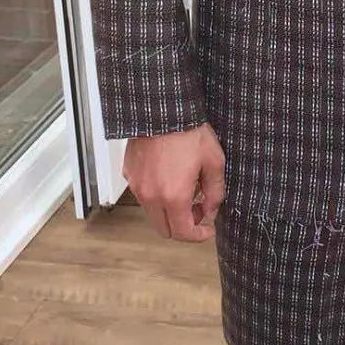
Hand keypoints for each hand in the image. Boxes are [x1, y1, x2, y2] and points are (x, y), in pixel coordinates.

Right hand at [122, 123, 225, 241]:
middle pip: (164, 229)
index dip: (198, 236)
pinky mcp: (129, 173)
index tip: (207, 229)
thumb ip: (215, 192)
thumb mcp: (214, 161)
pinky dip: (156, 195)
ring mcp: (136, 185)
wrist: (163, 108)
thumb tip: (210, 210)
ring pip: (152, 212)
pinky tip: (169, 176)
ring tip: (185, 188)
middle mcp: (150, 196)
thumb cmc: (190, 132)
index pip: (182, 234)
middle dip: (183, 226)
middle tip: (198, 209)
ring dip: (169, 210)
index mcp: (173, 197)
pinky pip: (143, 194)